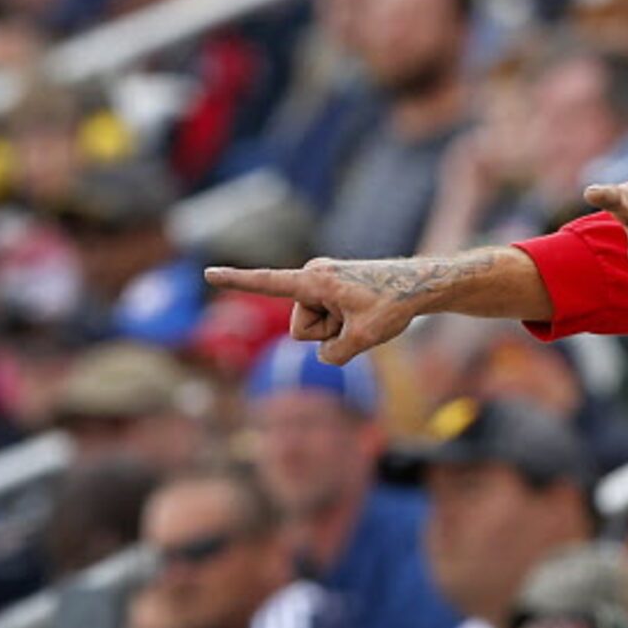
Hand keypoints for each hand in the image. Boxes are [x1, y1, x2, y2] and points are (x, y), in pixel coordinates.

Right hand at [204, 258, 422, 363]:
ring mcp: (321, 282)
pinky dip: (344, 324)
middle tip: (360, 315)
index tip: (207, 272)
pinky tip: (366, 310)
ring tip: (364, 312)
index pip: (267, 282)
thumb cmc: (394, 305)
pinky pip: (326, 322)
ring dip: (339, 328)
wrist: (420, 285)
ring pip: (314, 329)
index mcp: (314, 280)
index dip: (235, 281)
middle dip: (328, 332)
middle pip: (301, 329)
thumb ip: (333, 355)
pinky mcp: (330, 289)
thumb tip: (325, 355)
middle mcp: (313, 276)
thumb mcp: (363, 339)